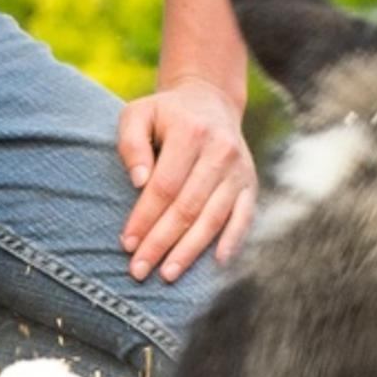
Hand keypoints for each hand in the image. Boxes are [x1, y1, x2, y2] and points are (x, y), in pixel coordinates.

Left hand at [116, 81, 256, 282]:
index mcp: (191, 132)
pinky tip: (217, 264)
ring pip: (213, 218)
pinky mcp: (250, 184)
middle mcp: (220, 151)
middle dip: (161, 242)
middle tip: (139, 270)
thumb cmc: (166, 114)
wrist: (211, 102)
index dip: (145, 218)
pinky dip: (232, 242)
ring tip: (167, 274)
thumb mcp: (139, 114)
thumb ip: (131, 144)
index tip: (126, 244)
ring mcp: (239, 170)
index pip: (164, 186)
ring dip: (189, 250)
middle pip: (187, 207)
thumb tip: (138, 181)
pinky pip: (243, 217)